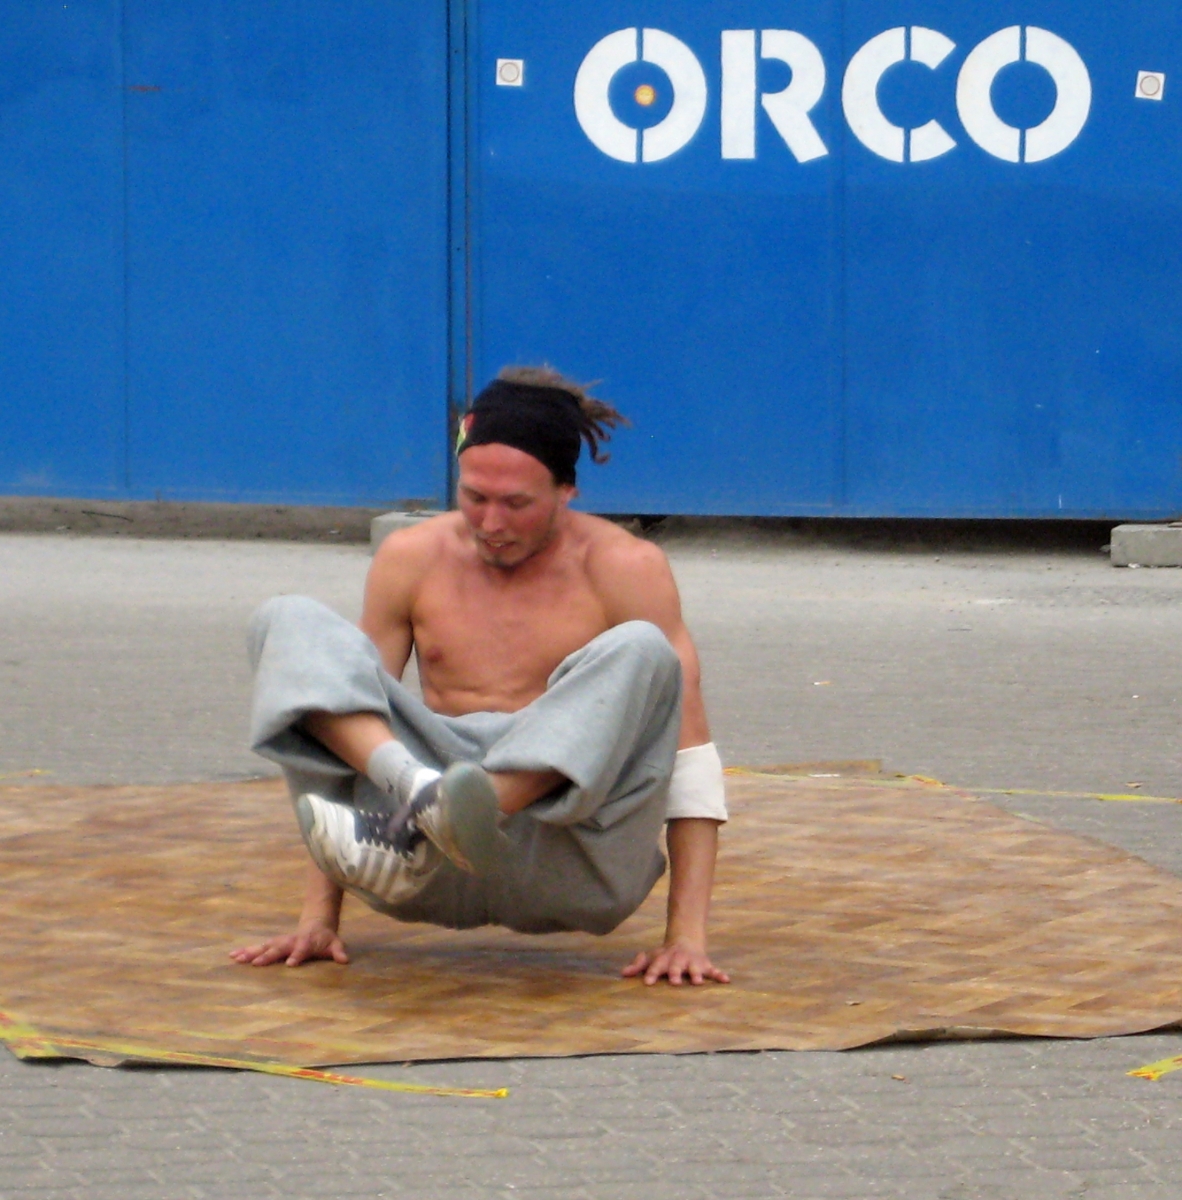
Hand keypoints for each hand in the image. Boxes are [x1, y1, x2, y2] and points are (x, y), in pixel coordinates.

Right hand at [229, 924, 348, 967]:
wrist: (316, 924)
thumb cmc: (325, 939)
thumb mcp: (335, 944)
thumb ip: (338, 952)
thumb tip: (344, 960)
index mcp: (305, 942)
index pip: (301, 949)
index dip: (297, 956)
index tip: (290, 964)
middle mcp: (290, 941)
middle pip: (278, 948)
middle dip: (268, 955)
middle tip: (256, 964)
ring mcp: (279, 942)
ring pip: (264, 946)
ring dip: (250, 952)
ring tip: (236, 958)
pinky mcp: (272, 944)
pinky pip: (257, 947)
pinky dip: (245, 951)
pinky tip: (233, 956)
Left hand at [622, 938, 729, 986]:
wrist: (685, 939)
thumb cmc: (665, 955)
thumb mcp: (651, 957)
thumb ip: (638, 965)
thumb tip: (622, 973)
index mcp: (664, 960)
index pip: (655, 966)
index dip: (651, 973)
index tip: (647, 982)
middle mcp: (678, 960)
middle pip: (676, 967)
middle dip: (675, 973)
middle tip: (674, 982)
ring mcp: (693, 963)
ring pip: (695, 968)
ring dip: (696, 974)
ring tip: (697, 982)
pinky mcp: (705, 965)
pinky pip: (714, 970)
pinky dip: (720, 974)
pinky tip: (726, 980)